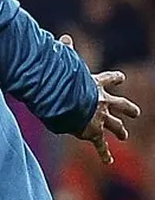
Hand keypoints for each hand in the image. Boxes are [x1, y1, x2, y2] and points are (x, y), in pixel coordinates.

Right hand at [61, 35, 141, 164]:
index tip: (120, 78)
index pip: (109, 79)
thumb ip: (65, 50)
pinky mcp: (93, 132)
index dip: (115, 78)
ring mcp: (99, 118)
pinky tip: (109, 161)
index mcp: (96, 85)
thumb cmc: (64, 79)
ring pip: (115, 126)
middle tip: (136, 112)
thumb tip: (64, 37)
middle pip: (121, 105)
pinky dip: (104, 154)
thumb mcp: (67, 63)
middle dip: (128, 108)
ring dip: (120, 130)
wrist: (67, 99)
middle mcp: (102, 102)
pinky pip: (100, 145)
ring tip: (124, 135)